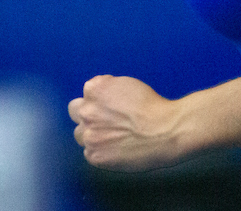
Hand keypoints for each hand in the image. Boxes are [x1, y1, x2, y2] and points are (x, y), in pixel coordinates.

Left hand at [67, 75, 183, 171]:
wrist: (165, 131)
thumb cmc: (152, 107)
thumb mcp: (126, 84)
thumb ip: (107, 88)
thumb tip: (102, 97)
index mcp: (93, 90)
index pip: (87, 94)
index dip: (100, 101)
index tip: (111, 108)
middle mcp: (86, 111)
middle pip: (76, 112)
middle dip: (88, 115)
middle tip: (106, 122)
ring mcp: (89, 134)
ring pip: (80, 135)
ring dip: (92, 135)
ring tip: (112, 139)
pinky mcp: (94, 155)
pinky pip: (90, 153)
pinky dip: (101, 153)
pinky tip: (117, 150)